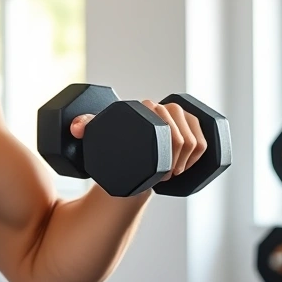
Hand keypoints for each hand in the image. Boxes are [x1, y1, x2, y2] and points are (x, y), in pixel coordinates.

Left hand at [70, 100, 208, 180]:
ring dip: (189, 158)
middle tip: (165, 175)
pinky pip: (206, 139)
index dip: (166, 152)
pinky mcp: (191, 127)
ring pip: (196, 139)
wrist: (127, 161)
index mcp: (144, 107)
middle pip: (182, 135)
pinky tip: (191, 163)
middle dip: (178, 159)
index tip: (159, 171)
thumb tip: (75, 129)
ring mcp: (178, 117)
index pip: (165, 126)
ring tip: (174, 171)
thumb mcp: (98, 138)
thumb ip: (83, 127)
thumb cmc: (111, 149)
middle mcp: (163, 108)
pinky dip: (201, 153)